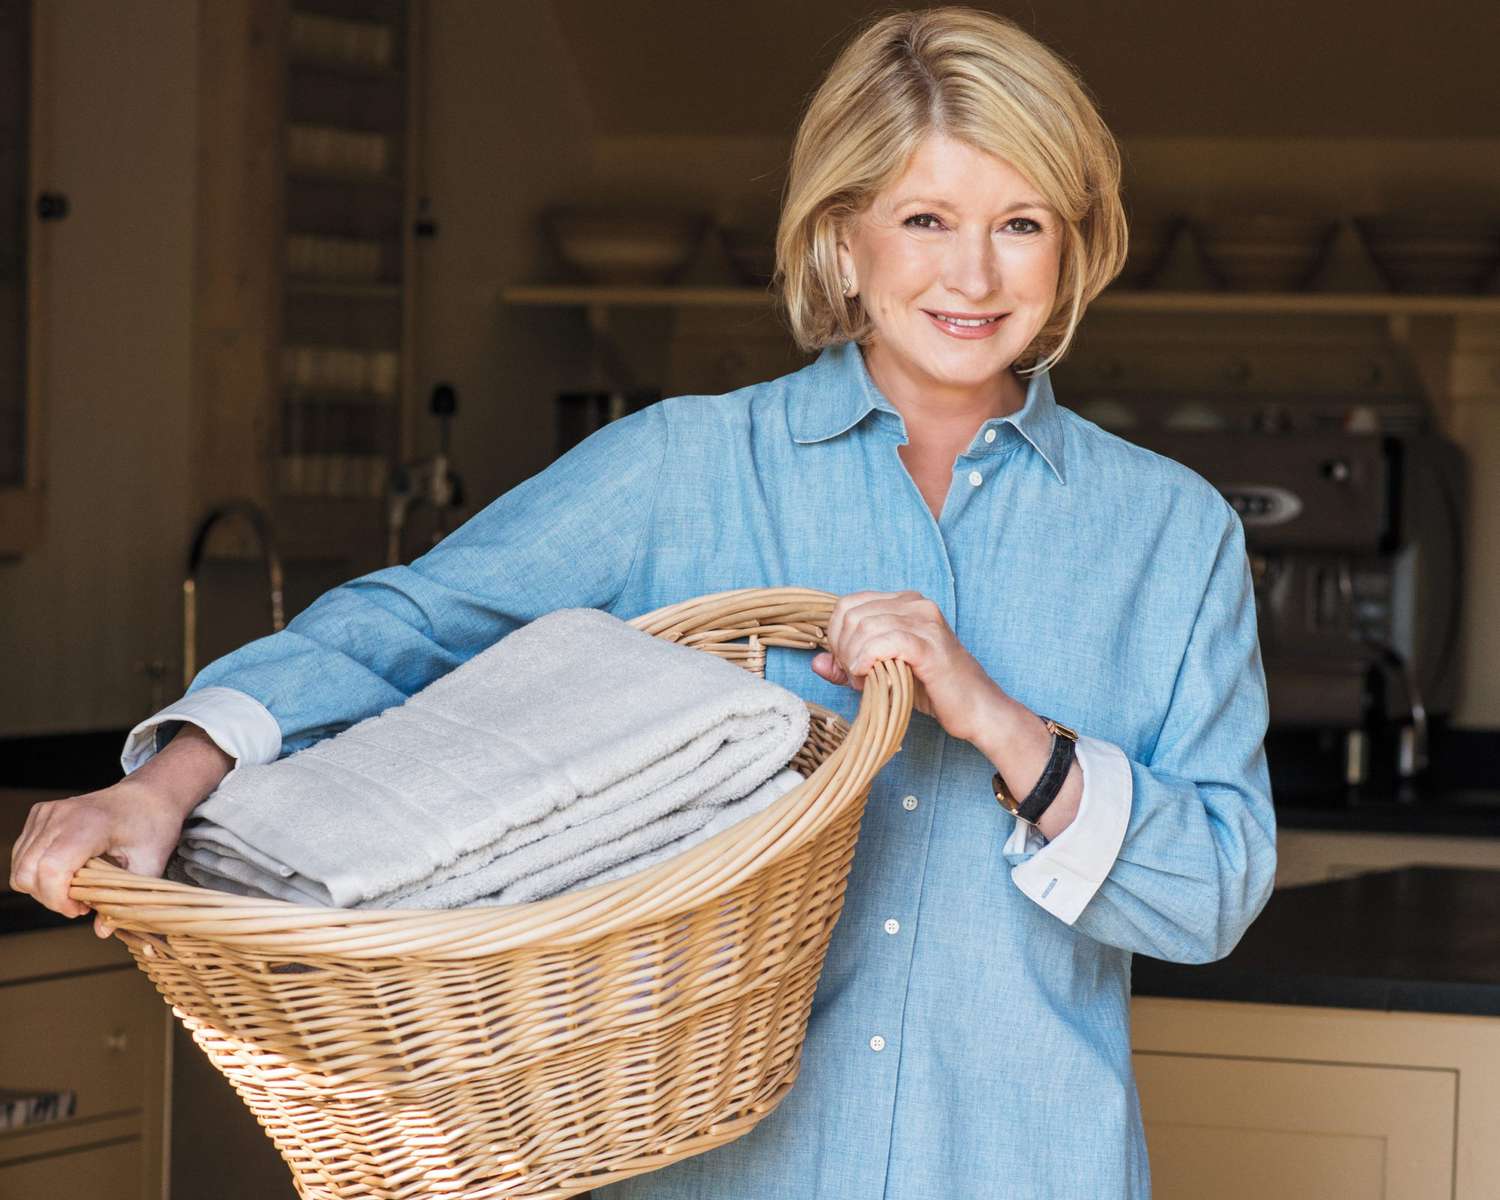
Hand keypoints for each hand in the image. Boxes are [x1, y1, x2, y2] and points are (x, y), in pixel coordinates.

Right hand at [8, 724, 231, 935]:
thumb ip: (126, 898)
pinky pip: (22, 854)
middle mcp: (61, 815)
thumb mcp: (150, 864)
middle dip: (49, 898)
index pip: (51, 869)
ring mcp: (47, 812)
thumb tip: (103, 931)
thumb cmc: (153, 826)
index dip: (58, 899)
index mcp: (89, 824)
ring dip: (41, 887)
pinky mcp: (40, 814)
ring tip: (75, 889)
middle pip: (28, 871)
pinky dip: (37, 872)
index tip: (81, 910)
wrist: (150, 794)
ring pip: (20, 865)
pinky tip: (67, 873)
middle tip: (80, 904)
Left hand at [810, 590, 1002, 742]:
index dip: (837, 637)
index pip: (848, 604)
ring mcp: (925, 621)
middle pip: (851, 614)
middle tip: (857, 676)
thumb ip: (849, 664)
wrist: (977, 710)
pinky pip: (882, 642)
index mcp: (904, 603)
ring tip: (866, 681)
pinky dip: (867, 660)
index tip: (848, 665)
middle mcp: (915, 604)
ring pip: (863, 627)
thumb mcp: (883, 673)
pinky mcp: (929, 644)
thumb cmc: (933, 690)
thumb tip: (817, 662)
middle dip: (843, 649)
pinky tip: (869, 677)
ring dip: (854, 659)